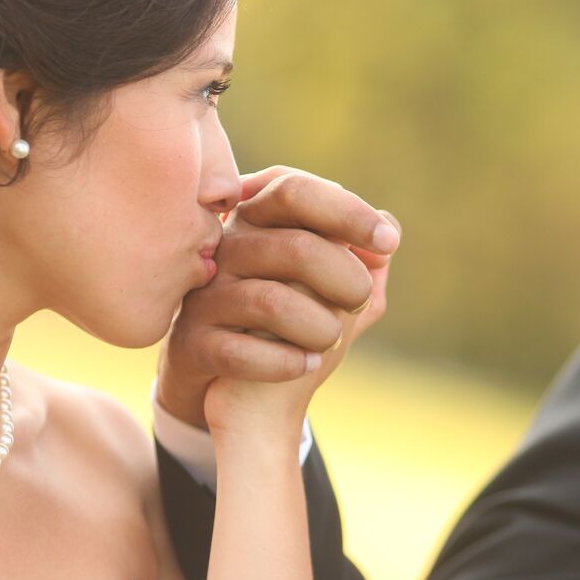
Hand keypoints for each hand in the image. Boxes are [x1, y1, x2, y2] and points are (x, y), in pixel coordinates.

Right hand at [157, 167, 398, 431]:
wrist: (241, 388)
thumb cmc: (296, 323)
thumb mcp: (334, 287)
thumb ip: (364, 256)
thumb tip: (387, 231)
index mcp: (258, 219)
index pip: (295, 190)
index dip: (348, 212)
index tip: (388, 244)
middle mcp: (225, 248)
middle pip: (296, 247)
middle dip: (347, 280)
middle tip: (360, 302)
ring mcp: (204, 296)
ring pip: (272, 302)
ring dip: (321, 328)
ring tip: (330, 340)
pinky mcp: (192, 344)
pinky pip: (241, 352)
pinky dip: (287, 363)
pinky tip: (306, 364)